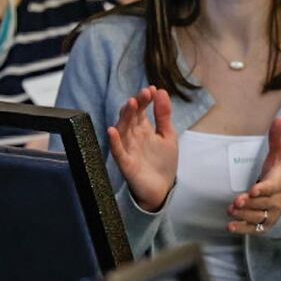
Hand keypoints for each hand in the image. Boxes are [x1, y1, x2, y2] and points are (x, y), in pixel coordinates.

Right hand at [108, 86, 177, 211]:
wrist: (162, 190)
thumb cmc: (162, 162)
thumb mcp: (168, 135)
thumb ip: (164, 115)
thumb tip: (161, 91)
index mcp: (143, 128)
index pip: (140, 109)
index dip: (145, 99)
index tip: (152, 90)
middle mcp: (133, 136)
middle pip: (130, 117)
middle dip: (135, 104)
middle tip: (143, 95)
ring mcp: (128, 148)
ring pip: (122, 130)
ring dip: (125, 117)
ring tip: (130, 104)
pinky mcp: (126, 163)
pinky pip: (117, 151)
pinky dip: (114, 142)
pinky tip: (112, 131)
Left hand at [229, 117, 280, 235]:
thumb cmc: (277, 171)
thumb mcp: (279, 154)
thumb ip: (277, 138)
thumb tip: (280, 118)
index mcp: (279, 183)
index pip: (271, 187)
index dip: (263, 190)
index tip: (253, 190)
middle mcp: (276, 201)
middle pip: (262, 204)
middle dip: (249, 204)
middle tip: (236, 201)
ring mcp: (270, 214)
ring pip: (257, 217)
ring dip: (244, 215)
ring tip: (231, 210)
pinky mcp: (264, 225)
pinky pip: (254, 229)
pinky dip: (242, 229)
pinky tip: (231, 227)